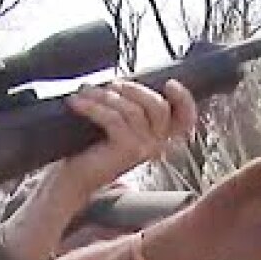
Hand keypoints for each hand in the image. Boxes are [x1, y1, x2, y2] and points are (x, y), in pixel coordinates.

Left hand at [58, 79, 197, 200]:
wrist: (75, 177)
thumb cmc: (93, 147)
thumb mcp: (117, 125)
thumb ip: (129, 108)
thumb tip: (121, 82)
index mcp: (159, 138)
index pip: (185, 119)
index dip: (184, 100)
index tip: (169, 83)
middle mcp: (157, 145)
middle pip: (159, 106)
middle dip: (133, 89)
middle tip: (109, 85)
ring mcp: (144, 148)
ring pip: (133, 110)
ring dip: (106, 96)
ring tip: (85, 92)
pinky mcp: (127, 150)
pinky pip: (114, 119)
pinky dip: (92, 107)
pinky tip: (76, 103)